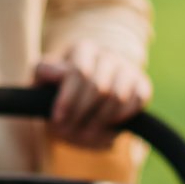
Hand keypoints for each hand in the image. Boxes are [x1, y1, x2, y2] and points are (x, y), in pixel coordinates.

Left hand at [33, 40, 150, 148]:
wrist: (84, 101)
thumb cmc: (58, 89)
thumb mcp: (42, 80)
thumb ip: (43, 71)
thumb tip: (59, 73)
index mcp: (83, 49)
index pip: (80, 71)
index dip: (68, 98)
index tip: (57, 119)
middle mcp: (108, 55)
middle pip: (99, 86)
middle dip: (81, 113)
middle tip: (69, 132)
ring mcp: (128, 69)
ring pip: (118, 96)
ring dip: (99, 120)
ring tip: (84, 134)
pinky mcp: (142, 86)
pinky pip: (136, 102)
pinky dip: (120, 117)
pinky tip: (105, 126)